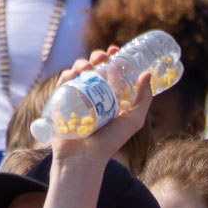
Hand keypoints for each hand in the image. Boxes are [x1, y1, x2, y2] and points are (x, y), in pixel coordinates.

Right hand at [46, 47, 150, 165]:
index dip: (113, 58)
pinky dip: (68, 74)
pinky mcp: (60, 101)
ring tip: (89, 66)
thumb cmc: (110, 142)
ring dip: (82, 63)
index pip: (111, 72)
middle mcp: (92, 94)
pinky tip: (75, 74)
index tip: (116, 49)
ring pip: (77, 72)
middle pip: (93, 68)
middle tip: (102, 56)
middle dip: (97, 57)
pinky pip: (63, 82)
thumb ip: (143, 99)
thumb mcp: (134, 120)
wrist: (84, 157)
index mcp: (109, 96)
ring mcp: (76, 96)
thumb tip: (147, 73)